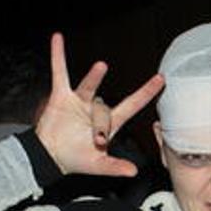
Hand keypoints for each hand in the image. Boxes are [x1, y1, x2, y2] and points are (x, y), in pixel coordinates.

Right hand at [35, 33, 163, 176]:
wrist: (50, 157)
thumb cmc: (75, 159)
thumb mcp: (98, 166)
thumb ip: (115, 167)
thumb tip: (133, 172)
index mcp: (110, 124)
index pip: (132, 104)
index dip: (146, 93)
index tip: (161, 79)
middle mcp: (96, 109)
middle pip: (104, 108)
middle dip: (100, 125)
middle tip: (97, 141)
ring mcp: (79, 101)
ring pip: (89, 87)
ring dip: (94, 79)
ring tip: (101, 67)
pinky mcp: (61, 97)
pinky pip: (59, 73)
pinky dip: (57, 56)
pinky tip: (57, 38)